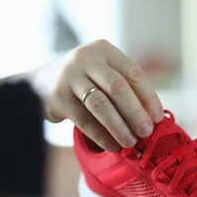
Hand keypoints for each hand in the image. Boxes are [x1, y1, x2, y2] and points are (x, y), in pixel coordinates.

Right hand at [30, 39, 163, 151]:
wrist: (39, 85)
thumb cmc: (82, 83)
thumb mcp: (101, 74)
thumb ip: (123, 89)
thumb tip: (153, 118)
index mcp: (104, 50)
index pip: (132, 73)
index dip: (148, 97)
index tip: (158, 118)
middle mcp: (86, 58)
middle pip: (117, 87)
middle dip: (135, 113)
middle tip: (146, 132)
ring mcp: (69, 76)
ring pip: (100, 104)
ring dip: (119, 126)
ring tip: (130, 143)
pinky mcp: (57, 96)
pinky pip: (84, 120)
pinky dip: (101, 135)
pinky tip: (112, 146)